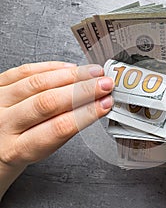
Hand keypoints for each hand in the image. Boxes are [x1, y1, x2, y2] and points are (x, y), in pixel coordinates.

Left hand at [0, 61, 113, 198]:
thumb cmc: (21, 147)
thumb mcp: (43, 150)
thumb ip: (65, 129)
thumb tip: (95, 105)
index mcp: (17, 149)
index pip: (59, 128)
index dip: (86, 114)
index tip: (105, 104)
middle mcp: (3, 123)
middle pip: (48, 102)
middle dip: (83, 91)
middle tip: (105, 85)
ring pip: (38, 83)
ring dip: (72, 76)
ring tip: (94, 73)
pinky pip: (25, 70)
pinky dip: (52, 66)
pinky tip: (71, 67)